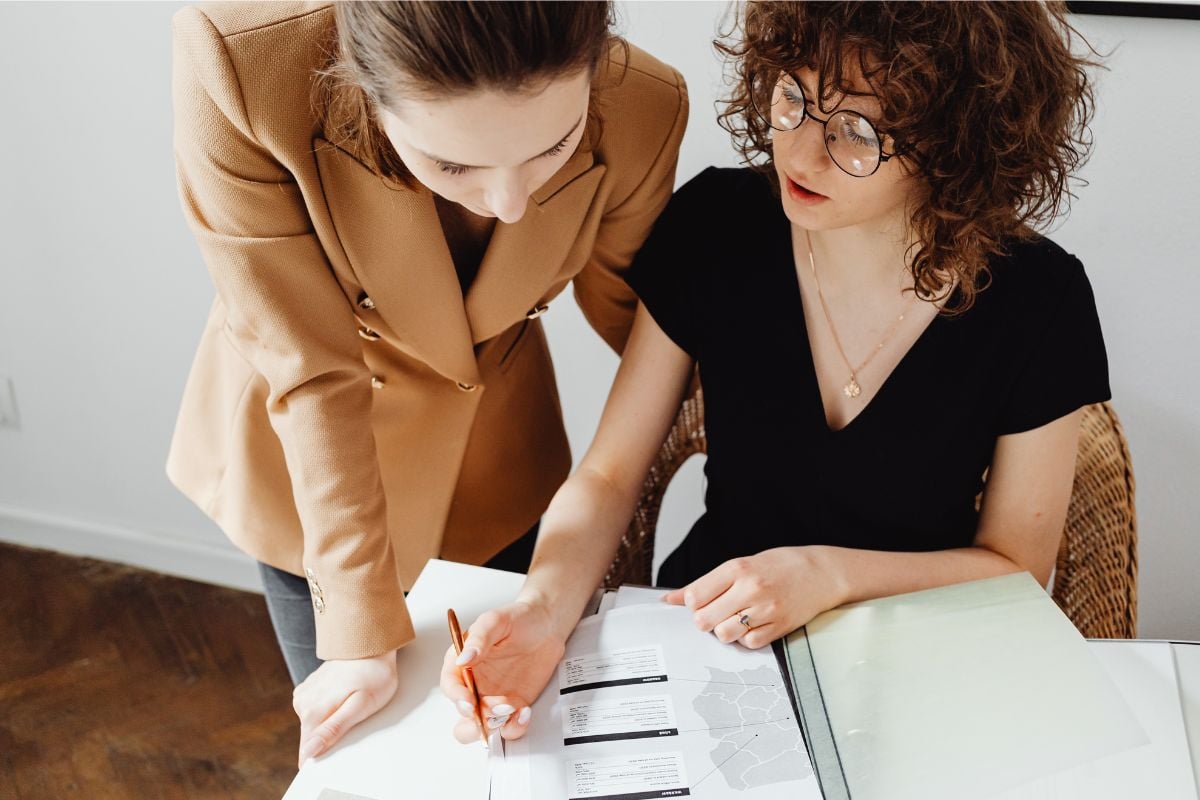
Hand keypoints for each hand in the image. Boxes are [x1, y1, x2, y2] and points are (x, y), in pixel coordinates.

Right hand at [292, 651, 398, 766]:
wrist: (371, 642)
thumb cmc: (374, 675)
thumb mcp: (361, 706)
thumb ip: (334, 729)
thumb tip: (310, 751)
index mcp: (312, 711)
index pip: (307, 752)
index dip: (323, 759)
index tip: (339, 756)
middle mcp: (302, 702)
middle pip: (312, 737)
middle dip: (330, 737)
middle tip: (355, 721)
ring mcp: (304, 693)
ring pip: (314, 723)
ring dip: (331, 721)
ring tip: (351, 705)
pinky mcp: (309, 687)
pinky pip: (316, 708)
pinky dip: (329, 708)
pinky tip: (344, 697)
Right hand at [439, 600, 565, 742]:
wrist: (547, 625)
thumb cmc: (520, 618)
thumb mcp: (496, 620)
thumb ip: (479, 637)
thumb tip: (462, 659)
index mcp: (462, 662)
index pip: (450, 685)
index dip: (456, 696)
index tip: (469, 701)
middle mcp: (474, 684)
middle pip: (462, 714)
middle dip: (475, 719)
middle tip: (494, 710)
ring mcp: (492, 698)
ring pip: (483, 728)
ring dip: (495, 725)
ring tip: (513, 708)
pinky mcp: (512, 706)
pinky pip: (507, 728)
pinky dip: (515, 727)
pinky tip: (525, 711)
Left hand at [662, 547, 845, 648]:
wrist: (821, 572)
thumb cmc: (778, 566)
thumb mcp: (740, 565)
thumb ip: (705, 583)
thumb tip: (668, 599)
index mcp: (737, 568)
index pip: (693, 596)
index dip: (692, 603)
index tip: (701, 601)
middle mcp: (750, 588)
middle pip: (704, 620)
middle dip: (705, 620)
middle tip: (718, 612)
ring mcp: (765, 610)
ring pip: (724, 635)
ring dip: (725, 631)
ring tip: (736, 619)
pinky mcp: (779, 627)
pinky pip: (749, 644)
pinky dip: (746, 639)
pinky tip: (754, 625)